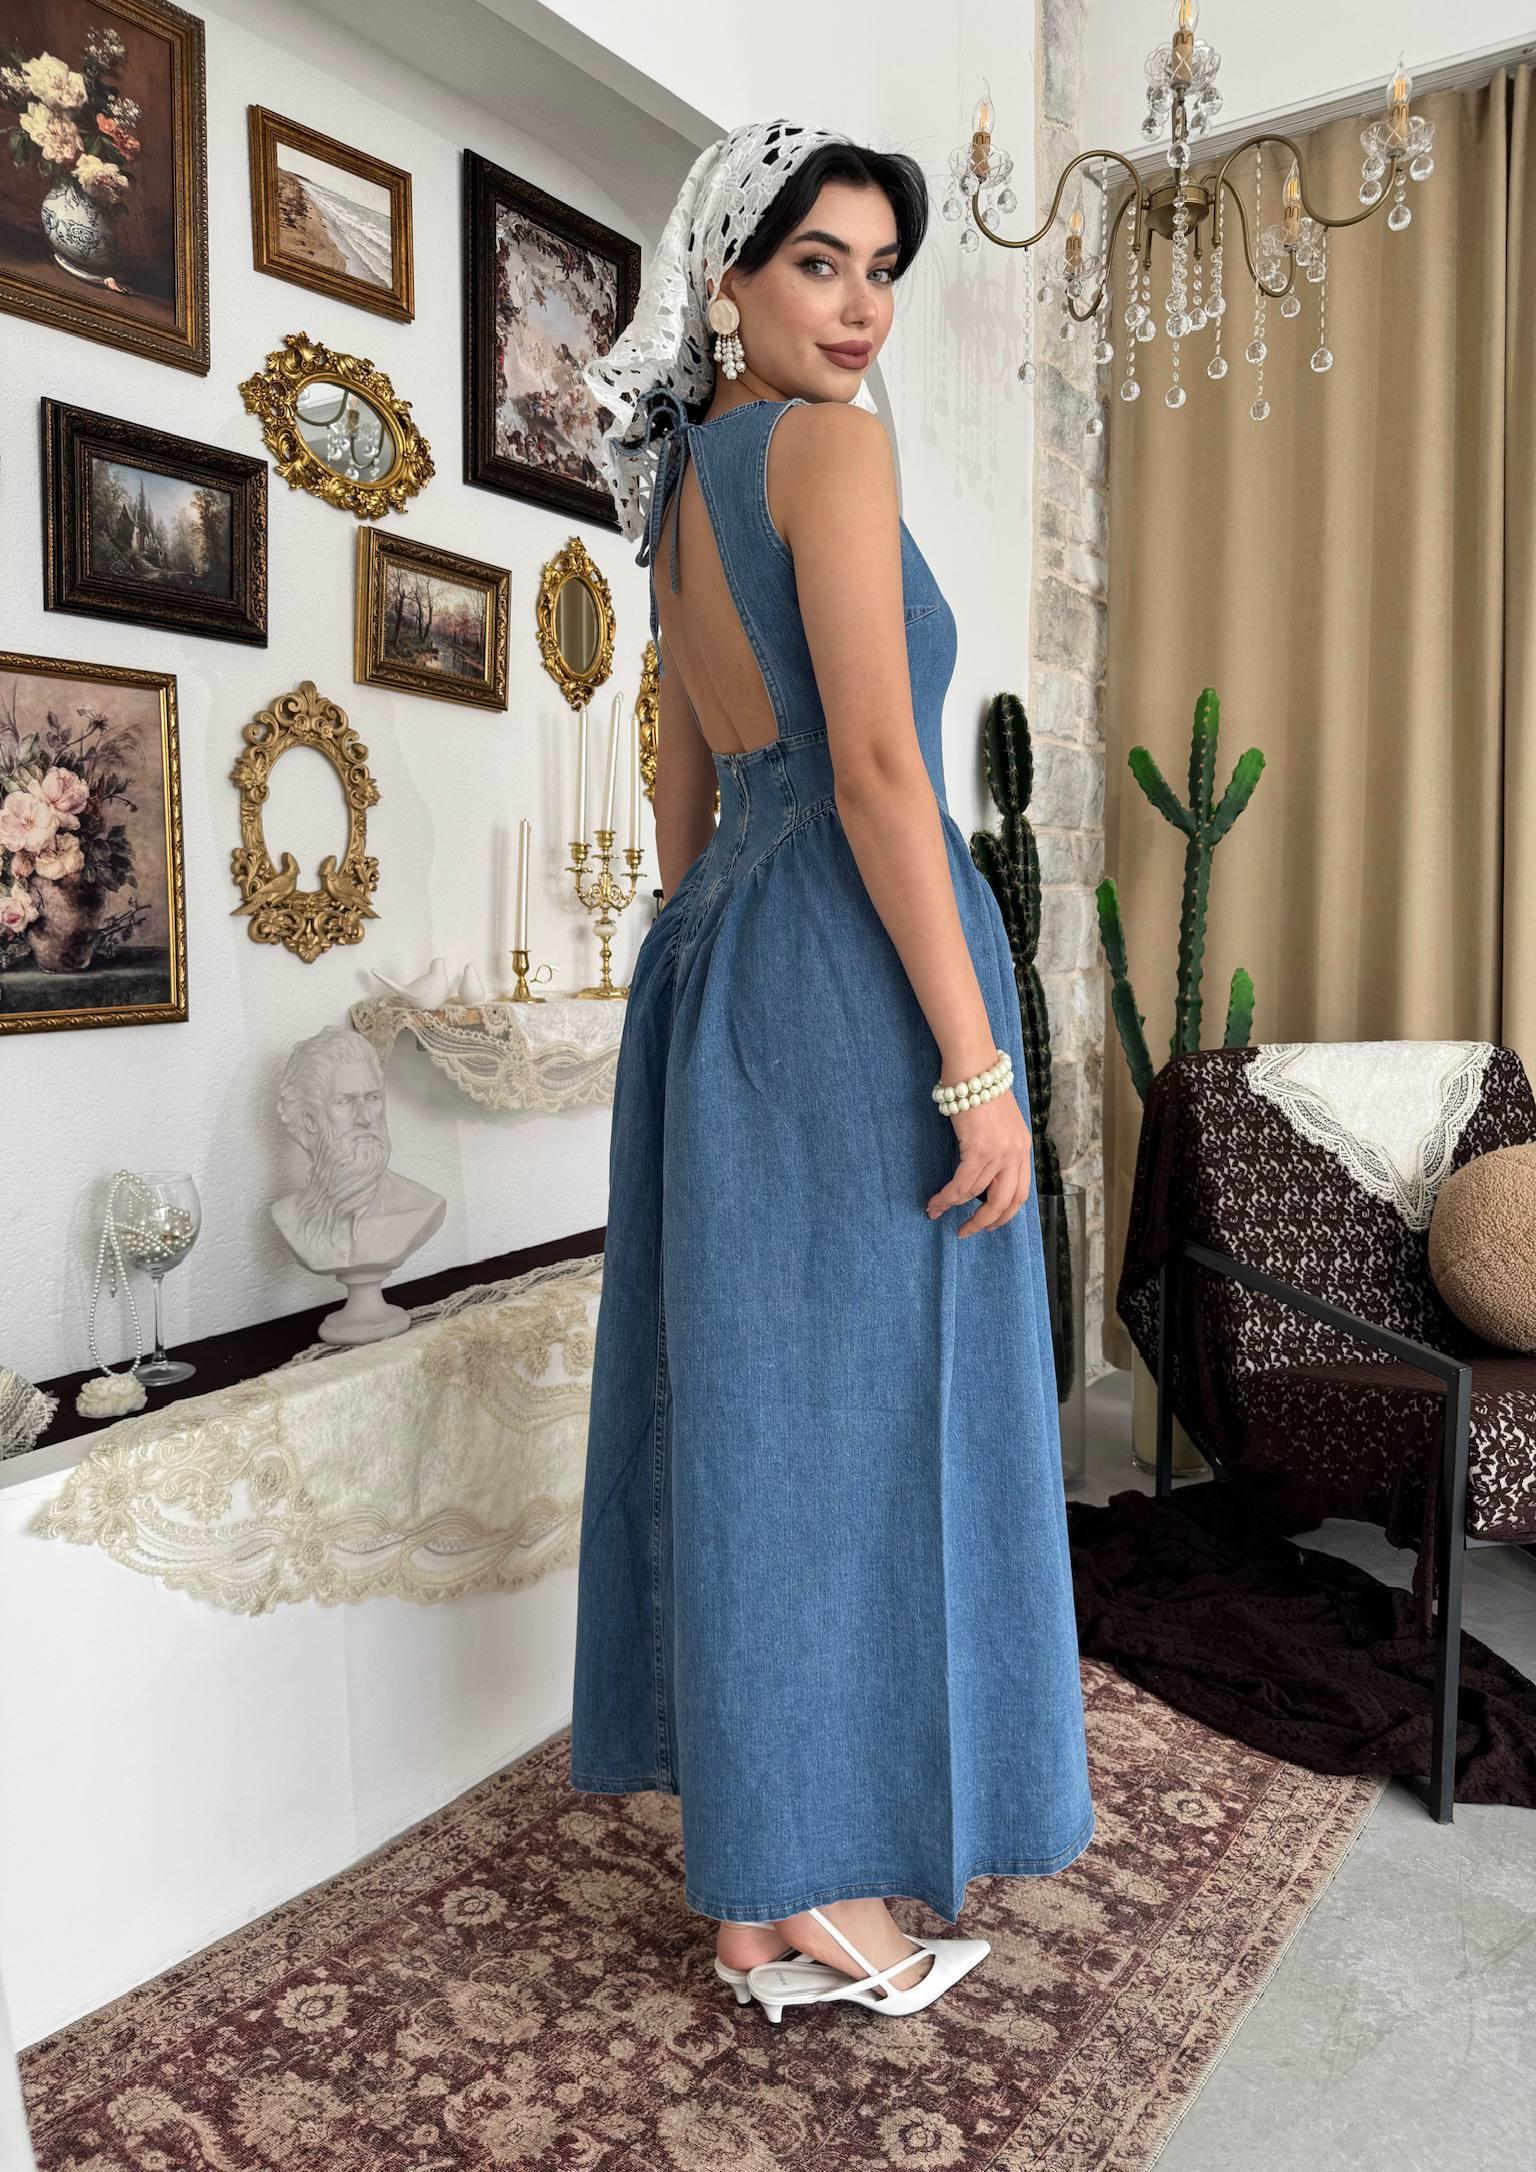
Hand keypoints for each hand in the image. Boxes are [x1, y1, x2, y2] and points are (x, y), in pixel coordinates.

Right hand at [925, 1089, 1032, 1236]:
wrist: (975, 1067)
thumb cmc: (981, 1087)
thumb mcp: (1000, 1121)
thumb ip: (998, 1145)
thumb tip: (982, 1169)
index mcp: (1022, 1148)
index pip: (1020, 1193)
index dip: (1005, 1214)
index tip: (989, 1223)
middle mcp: (1016, 1154)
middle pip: (1004, 1202)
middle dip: (984, 1222)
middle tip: (966, 1231)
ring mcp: (999, 1153)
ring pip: (977, 1195)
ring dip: (955, 1208)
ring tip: (937, 1212)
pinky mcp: (979, 1149)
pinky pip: (962, 1184)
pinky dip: (947, 1197)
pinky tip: (936, 1202)